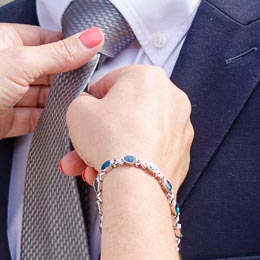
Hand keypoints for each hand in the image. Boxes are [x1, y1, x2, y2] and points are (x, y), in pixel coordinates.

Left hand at [0, 23, 102, 169]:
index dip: (68, 46)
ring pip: (38, 93)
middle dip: (63, 76)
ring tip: (77, 104)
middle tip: (88, 83)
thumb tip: (93, 37)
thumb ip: (61, 53)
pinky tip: (61, 120)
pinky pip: (30, 115)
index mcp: (0, 38)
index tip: (93, 55)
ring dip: (55, 99)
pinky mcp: (0, 118)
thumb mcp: (21, 63)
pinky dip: (45, 118)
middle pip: (43, 66)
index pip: (44, 38)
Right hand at [58, 65, 192, 187]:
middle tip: (80, 147)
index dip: (92, 100)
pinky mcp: (181, 153)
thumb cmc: (111, 140)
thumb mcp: (78, 111)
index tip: (84, 114)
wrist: (137, 183)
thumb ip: (81, 103)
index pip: (113, 80)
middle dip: (97, 135)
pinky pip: (148, 153)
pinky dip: (131, 162)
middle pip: (124, 114)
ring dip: (109, 152)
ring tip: (89, 169)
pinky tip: (111, 175)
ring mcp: (180, 126)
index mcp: (148, 76)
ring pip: (135, 136)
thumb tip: (86, 107)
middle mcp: (171, 97)